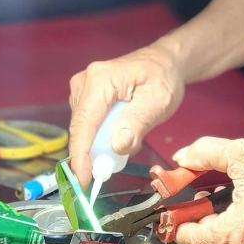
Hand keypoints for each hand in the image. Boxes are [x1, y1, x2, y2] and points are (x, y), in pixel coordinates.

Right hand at [67, 44, 185, 188]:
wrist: (163, 62)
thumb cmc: (163, 77)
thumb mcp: (159, 101)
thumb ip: (138, 122)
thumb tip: (117, 146)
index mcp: (100, 80)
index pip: (83, 124)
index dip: (80, 155)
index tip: (84, 181)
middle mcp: (84, 83)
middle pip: (81, 129)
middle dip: (96, 152)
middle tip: (120, 163)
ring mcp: (82, 89)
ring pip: (85, 129)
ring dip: (103, 143)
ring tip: (132, 135)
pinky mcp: (86, 97)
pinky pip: (89, 125)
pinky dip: (104, 136)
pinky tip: (124, 130)